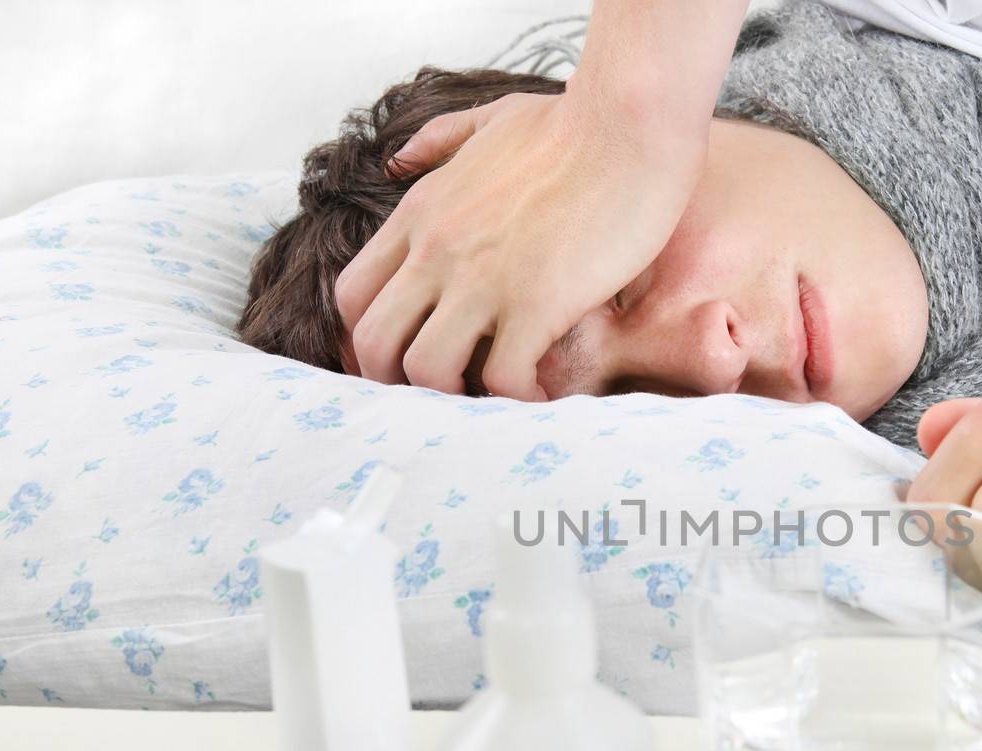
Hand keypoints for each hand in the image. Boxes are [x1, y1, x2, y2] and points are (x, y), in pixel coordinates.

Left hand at [335, 87, 704, 398]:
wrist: (628, 121)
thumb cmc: (573, 122)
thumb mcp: (489, 119)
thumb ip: (439, 140)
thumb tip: (397, 159)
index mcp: (421, 213)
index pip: (353, 295)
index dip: (369, 340)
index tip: (408, 356)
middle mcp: (438, 251)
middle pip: (373, 344)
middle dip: (398, 382)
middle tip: (444, 393)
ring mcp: (484, 279)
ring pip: (426, 371)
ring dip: (456, 398)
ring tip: (492, 397)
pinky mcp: (538, 303)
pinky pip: (503, 380)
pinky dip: (517, 401)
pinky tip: (540, 395)